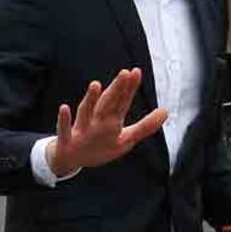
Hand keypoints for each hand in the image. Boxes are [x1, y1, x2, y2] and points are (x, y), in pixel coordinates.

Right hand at [46, 68, 167, 176]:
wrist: (69, 160)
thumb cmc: (100, 146)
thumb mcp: (126, 138)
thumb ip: (145, 126)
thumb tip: (166, 111)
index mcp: (111, 120)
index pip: (122, 102)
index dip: (129, 89)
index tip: (137, 72)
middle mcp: (96, 121)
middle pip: (107, 104)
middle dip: (116, 90)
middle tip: (125, 73)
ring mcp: (81, 130)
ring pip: (86, 113)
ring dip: (90, 100)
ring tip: (96, 84)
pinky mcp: (68, 140)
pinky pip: (65, 130)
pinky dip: (64, 120)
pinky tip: (64, 107)